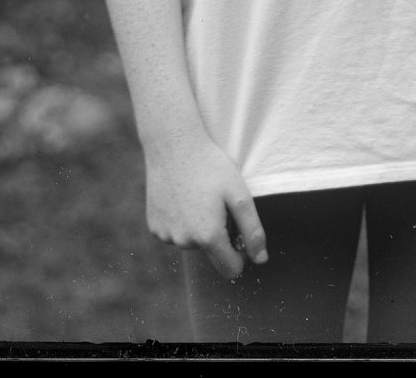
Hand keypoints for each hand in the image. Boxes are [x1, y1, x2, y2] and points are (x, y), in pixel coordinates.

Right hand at [144, 132, 268, 280]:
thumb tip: (260, 260)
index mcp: (208, 237)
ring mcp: (166, 235)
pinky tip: (181, 198)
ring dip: (198, 228)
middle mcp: (184, 242)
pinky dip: (181, 222)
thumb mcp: (239, 195)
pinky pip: (174, 233)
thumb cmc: (211, 167)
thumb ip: (253, 231)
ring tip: (198, 197)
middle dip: (218, 236)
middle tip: (216, 203)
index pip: (231, 269)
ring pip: (191, 242)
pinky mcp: (154, 226)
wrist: (173, 145)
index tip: (239, 231)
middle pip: (210, 253)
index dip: (240, 254)